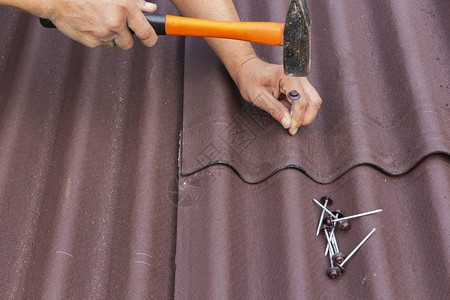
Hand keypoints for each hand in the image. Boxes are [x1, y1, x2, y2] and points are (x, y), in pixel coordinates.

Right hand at [43, 0, 157, 48]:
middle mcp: (115, 23)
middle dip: (125, 37)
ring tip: (99, 20)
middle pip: (129, 43)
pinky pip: (101, 45)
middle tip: (116, 25)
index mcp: (125, 7)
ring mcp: (103, 34)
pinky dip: (98, 37)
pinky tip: (90, 24)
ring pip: (114, 44)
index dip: (151, 39)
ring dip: (111, 36)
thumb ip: (135, 2)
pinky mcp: (91, 42)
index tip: (150, 40)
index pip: (147, 32)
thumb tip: (150, 9)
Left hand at [234, 57, 321, 135]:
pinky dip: (300, 110)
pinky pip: (307, 99)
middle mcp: (298, 76)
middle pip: (314, 100)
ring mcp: (301, 80)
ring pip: (313, 100)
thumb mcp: (259, 98)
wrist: (248, 70)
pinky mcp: (300, 85)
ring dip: (304, 114)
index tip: (291, 129)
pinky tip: (288, 112)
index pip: (300, 101)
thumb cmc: (251, 81)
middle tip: (293, 127)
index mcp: (287, 76)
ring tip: (289, 120)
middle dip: (306, 117)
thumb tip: (288, 124)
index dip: (298, 118)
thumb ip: (276, 111)